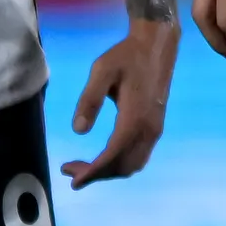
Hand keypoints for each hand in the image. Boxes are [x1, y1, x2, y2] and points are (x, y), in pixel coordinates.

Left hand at [66, 18, 177, 183]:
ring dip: (108, 171)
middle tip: (69, 170)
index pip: (112, 155)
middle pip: (122, 166)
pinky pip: (139, 156)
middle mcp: (148, 129)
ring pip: (132, 164)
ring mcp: (154, 130)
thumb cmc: (126, 55)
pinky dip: (119, 164)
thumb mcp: (101, 70)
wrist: (157, 45)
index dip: (92, 172)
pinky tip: (103, 158)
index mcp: (135, 118)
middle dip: (96, 174)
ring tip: (82, 167)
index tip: (73, 181)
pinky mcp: (155, 127)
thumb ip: (89, 100)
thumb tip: (78, 131)